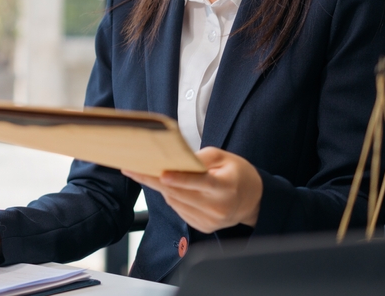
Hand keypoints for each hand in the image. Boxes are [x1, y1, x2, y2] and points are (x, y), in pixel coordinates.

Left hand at [122, 147, 262, 233]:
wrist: (253, 200)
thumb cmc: (237, 174)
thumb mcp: (223, 157)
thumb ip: (200, 158)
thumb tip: (175, 160)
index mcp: (225, 189)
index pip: (200, 183)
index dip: (180, 179)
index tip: (162, 174)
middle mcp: (217, 208)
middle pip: (179, 194)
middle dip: (153, 180)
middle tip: (131, 169)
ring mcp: (209, 221)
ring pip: (175, 202)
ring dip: (159, 187)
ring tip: (144, 171)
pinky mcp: (203, 227)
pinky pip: (178, 209)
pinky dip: (170, 196)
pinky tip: (167, 185)